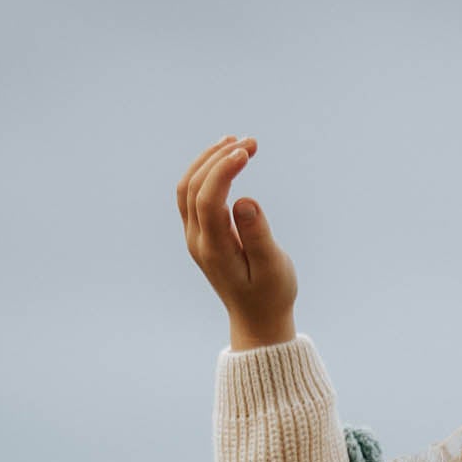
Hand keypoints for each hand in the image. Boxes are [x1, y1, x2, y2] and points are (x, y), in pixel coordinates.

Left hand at [176, 135, 297, 349]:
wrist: (258, 320)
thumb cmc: (271, 294)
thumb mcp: (273, 268)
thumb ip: (258, 236)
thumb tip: (244, 201)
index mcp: (214, 250)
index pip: (207, 199)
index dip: (223, 170)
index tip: (247, 151)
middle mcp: (198, 241)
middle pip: (193, 187)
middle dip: (219, 158)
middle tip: (251, 142)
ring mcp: (195, 237)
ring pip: (188, 188)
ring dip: (209, 161)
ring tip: (236, 142)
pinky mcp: (201, 233)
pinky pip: (193, 195)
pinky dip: (206, 172)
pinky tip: (226, 158)